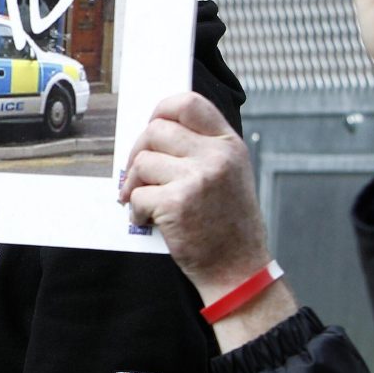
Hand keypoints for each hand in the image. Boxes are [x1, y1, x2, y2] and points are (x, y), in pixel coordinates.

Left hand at [119, 91, 270, 296]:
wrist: (238, 269)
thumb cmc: (227, 224)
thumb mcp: (229, 175)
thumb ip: (200, 149)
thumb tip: (155, 130)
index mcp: (229, 145)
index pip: (189, 103)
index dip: (161, 109)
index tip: (151, 125)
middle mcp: (217, 156)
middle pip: (155, 130)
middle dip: (138, 152)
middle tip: (137, 175)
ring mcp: (198, 178)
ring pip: (141, 162)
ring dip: (135, 185)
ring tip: (148, 203)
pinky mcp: (177, 202)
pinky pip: (136, 194)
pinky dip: (136, 210)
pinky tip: (150, 220)